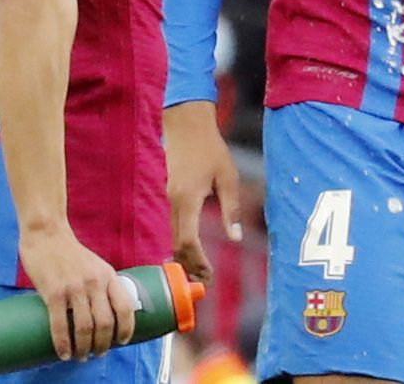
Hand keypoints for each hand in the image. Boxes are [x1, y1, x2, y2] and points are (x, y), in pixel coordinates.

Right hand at [18, 227, 134, 360]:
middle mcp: (94, 282)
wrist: (46, 233)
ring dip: (84, 349)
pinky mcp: (54, 291)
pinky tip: (64, 353)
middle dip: (102, 345)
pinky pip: (60, 325)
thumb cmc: (69, 253)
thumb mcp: (95, 265)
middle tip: (97, 353)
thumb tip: (104, 316)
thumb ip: (101, 286)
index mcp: (107, 275)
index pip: (125, 307)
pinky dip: (63, 344)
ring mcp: (74, 287)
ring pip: (85, 328)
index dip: (126, 329)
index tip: (121, 341)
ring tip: (80, 356)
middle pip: (105, 323)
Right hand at [164, 101, 241, 283]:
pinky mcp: (171, 194)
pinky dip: (182, 240)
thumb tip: (234, 238)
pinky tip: (193, 247)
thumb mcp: (228, 177)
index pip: (188, 240)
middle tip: (205, 280)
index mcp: (188, 198)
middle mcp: (174, 201)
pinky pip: (174, 224)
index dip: (198, 261)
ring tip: (201, 269)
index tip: (210, 274)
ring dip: (185, 254)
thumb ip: (230, 209)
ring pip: (173, 235)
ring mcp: (169, 197)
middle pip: (177, 243)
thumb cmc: (211, 148)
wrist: (186, 124)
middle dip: (190, 264)